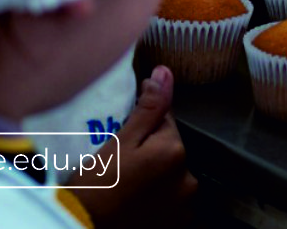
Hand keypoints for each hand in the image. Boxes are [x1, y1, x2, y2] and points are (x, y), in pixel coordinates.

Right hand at [71, 66, 196, 226]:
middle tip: (121, 160)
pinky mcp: (175, 225)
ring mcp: (184, 207)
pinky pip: (169, 200)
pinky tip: (135, 200)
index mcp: (176, 152)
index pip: (165, 120)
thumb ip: (148, 108)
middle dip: (151, 149)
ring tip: (126, 181)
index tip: (121, 133)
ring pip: (169, 175)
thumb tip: (165, 72)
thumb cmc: (97, 185)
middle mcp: (189, 180)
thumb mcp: (119, 142)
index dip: (142, 123)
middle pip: (169, 149)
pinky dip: (157, 197)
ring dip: (155, 173)